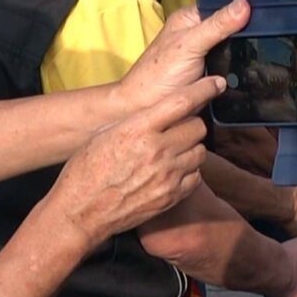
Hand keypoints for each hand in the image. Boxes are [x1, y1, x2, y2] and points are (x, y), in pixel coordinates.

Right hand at [52, 75, 222, 245]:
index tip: (216, 83)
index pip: (182, 102)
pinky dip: (188, 171)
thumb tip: (163, 110)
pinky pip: (196, 176)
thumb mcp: (106, 135)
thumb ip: (138, 121)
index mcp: (138, 129)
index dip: (203, 89)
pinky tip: (172, 171)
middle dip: (191, 125)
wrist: (80, 212)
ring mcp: (168, 174)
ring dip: (190, 148)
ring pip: (200, 151)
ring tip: (171, 153)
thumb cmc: (86, 171)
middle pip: (198, 127)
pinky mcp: (173, 195)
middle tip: (177, 130)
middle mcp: (157, 150)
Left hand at [117, 0, 249, 112]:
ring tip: (257, 55)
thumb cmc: (155, 76)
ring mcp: (208, 56)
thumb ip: (216, 25)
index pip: (223, 5)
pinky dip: (241, 72)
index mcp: (191, 19)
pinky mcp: (214, 75)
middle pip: (234, 28)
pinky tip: (247, 72)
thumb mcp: (189, 44)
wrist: (148, 111)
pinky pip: (235, 69)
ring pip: (237, 50)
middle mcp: (200, 35)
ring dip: (245, 56)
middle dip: (246, 34)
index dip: (242, 8)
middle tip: (263, 37)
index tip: (262, 13)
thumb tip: (242, 5)